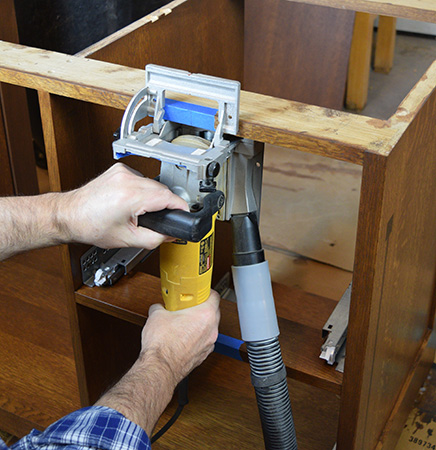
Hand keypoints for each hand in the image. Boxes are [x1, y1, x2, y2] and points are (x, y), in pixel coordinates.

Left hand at [59, 163, 187, 248]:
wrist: (69, 215)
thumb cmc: (91, 226)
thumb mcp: (128, 239)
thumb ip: (156, 239)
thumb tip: (171, 235)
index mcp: (131, 196)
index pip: (168, 197)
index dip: (180, 207)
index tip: (185, 213)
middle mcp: (127, 180)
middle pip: (162, 189)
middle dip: (165, 204)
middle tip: (160, 219)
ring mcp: (122, 172)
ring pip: (152, 183)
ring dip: (154, 196)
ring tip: (142, 210)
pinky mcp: (119, 169)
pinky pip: (141, 178)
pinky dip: (142, 189)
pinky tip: (133, 200)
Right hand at [141, 290, 220, 385]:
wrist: (160, 368)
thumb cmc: (163, 344)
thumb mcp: (157, 315)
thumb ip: (160, 306)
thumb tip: (158, 307)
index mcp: (205, 314)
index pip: (214, 296)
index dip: (205, 291)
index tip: (198, 291)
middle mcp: (212, 329)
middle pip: (213, 312)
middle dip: (201, 307)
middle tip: (188, 305)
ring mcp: (209, 344)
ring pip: (209, 328)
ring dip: (199, 324)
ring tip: (183, 322)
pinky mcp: (203, 355)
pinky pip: (203, 341)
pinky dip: (196, 338)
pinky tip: (182, 337)